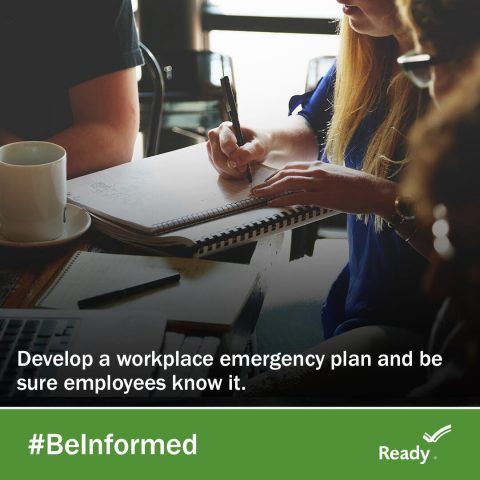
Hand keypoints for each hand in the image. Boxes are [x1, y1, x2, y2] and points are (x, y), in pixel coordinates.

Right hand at [207, 122, 270, 179]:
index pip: (225, 146)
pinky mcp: (213, 158)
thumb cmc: (259, 142)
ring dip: (232, 172)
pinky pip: (219, 171)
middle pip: (218, 158)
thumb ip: (247, 153)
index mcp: (226, 128)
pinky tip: (239, 170)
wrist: (258, 145)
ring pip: (218, 166)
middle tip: (245, 169)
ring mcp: (212, 147)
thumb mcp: (259, 146)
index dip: (236, 157)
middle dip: (233, 168)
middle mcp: (215, 136)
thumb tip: (233, 162)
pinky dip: (231, 174)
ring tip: (244, 168)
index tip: (246, 164)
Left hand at [251, 161, 395, 215]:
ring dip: (269, 190)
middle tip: (256, 190)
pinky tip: (273, 204)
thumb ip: (321, 178)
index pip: (291, 167)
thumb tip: (310, 185)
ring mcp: (319, 182)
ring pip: (287, 183)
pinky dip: (282, 200)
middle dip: (267, 182)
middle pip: (285, 174)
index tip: (266, 182)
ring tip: (258, 196)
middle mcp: (316, 171)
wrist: (375, 191)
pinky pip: (297, 197)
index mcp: (319, 165)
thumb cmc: (358, 186)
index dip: (275, 175)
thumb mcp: (336, 176)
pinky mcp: (323, 195)